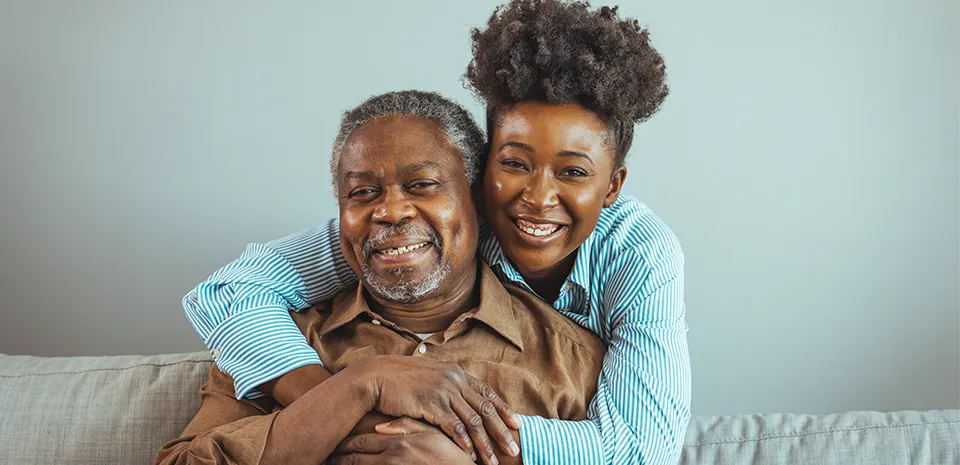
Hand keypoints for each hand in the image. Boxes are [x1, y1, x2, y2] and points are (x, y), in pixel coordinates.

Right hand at [353, 355, 520, 464]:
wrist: (376, 376)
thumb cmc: (400, 379)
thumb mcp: (429, 377)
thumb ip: (447, 385)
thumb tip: (460, 398)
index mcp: (457, 373)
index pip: (487, 393)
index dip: (504, 409)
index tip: (517, 423)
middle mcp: (454, 380)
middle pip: (486, 409)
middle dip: (502, 431)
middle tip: (514, 449)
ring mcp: (444, 391)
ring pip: (473, 421)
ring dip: (485, 443)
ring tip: (493, 461)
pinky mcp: (431, 403)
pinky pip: (453, 426)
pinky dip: (464, 442)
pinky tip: (469, 455)